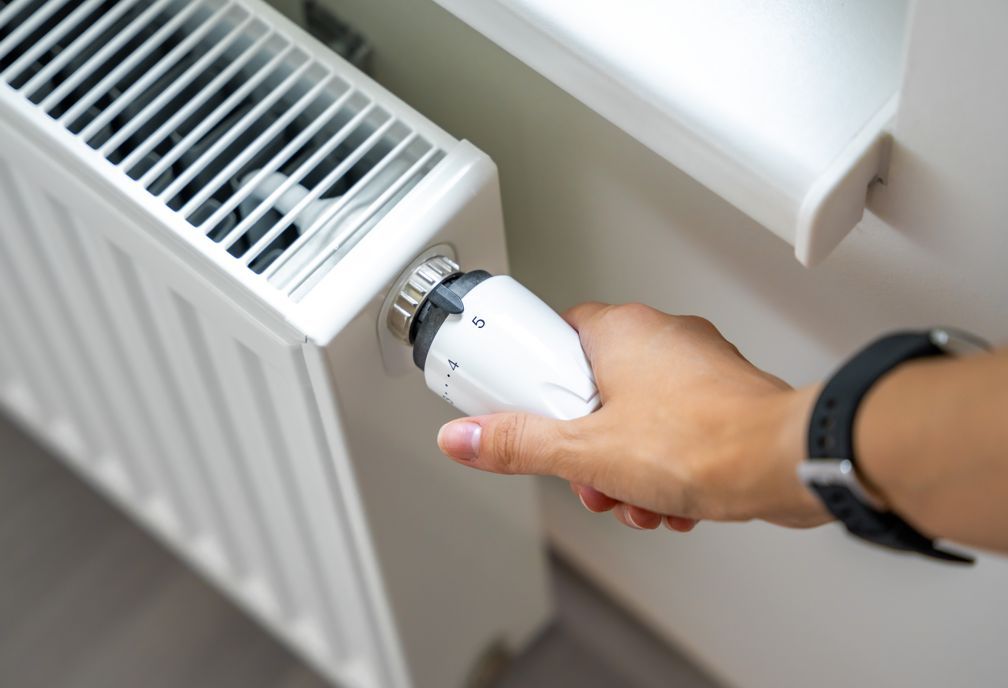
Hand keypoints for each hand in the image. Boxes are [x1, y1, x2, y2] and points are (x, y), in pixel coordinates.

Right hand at [437, 303, 830, 531]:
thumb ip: (521, 444)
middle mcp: (660, 338)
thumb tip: (465, 437)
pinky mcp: (721, 398)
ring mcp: (695, 367)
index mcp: (620, 331)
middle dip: (587, 451)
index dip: (534, 387)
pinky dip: (663, 470)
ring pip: (633, 419)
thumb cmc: (708, 442)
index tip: (526, 417)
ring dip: (625, 470)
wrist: (789, 463)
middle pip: (591, 392)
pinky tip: (670, 504)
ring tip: (636, 501)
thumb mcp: (588, 453)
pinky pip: (672, 432)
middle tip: (591, 476)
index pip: (552, 340)